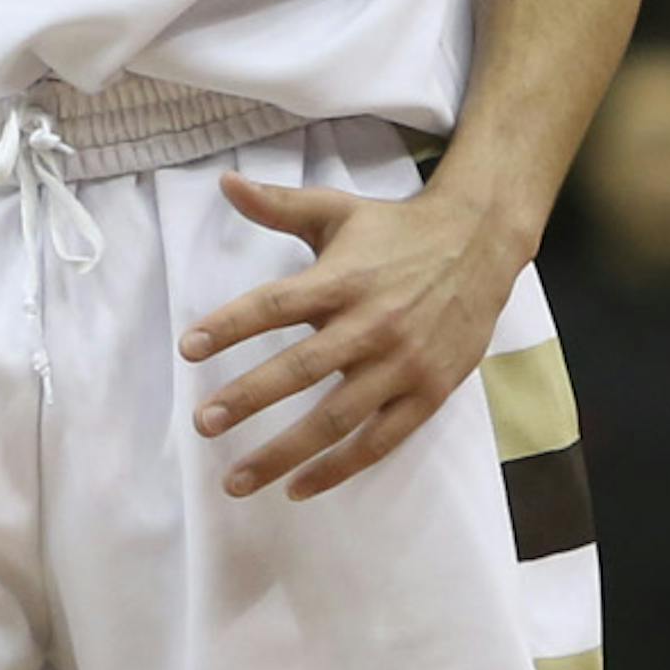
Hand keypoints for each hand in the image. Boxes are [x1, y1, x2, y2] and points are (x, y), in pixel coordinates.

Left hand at [178, 175, 518, 499]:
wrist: (481, 242)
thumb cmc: (397, 230)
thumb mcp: (337, 210)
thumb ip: (278, 205)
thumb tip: (225, 182)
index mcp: (343, 279)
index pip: (276, 305)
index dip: (230, 325)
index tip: (188, 348)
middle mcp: (371, 324)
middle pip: (301, 369)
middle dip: (248, 399)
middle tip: (203, 423)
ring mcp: (402, 364)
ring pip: (337, 418)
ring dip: (285, 452)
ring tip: (238, 479)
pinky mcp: (428, 392)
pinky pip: (380, 441)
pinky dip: (340, 468)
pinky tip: (299, 487)